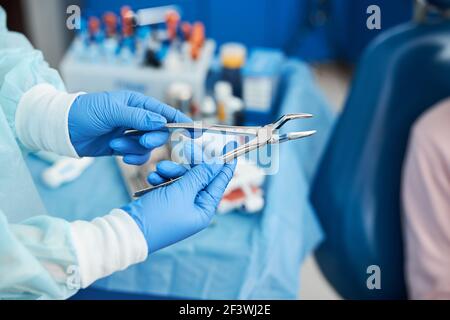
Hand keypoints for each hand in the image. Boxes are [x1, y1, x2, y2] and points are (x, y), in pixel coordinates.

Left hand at [68, 90, 190, 163]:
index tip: (196, 131)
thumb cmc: (86, 112)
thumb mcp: (112, 111)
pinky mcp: (124, 148)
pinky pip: (139, 156)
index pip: (165, 112)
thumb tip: (161, 123)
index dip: (182, 121)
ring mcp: (131, 134)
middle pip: (160, 132)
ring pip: (148, 146)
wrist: (64, 129)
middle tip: (141, 140)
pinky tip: (120, 154)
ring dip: (134, 148)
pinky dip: (132, 157)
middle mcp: (138, 118)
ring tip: (115, 144)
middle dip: (151, 138)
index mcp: (138, 104)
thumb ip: (138, 117)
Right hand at [122, 144, 236, 252]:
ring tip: (159, 169)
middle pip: (200, 178)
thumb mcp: (182, 192)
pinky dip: (162, 179)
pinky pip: (169, 185)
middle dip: (190, 164)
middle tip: (186, 147)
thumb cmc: (158, 216)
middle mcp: (194, 208)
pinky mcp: (165, 203)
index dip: (225, 164)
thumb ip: (200, 175)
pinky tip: (153, 177)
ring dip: (172, 171)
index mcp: (204, 210)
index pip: (219, 182)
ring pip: (182, 179)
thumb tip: (217, 163)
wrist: (128, 231)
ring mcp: (179, 206)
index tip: (231, 147)